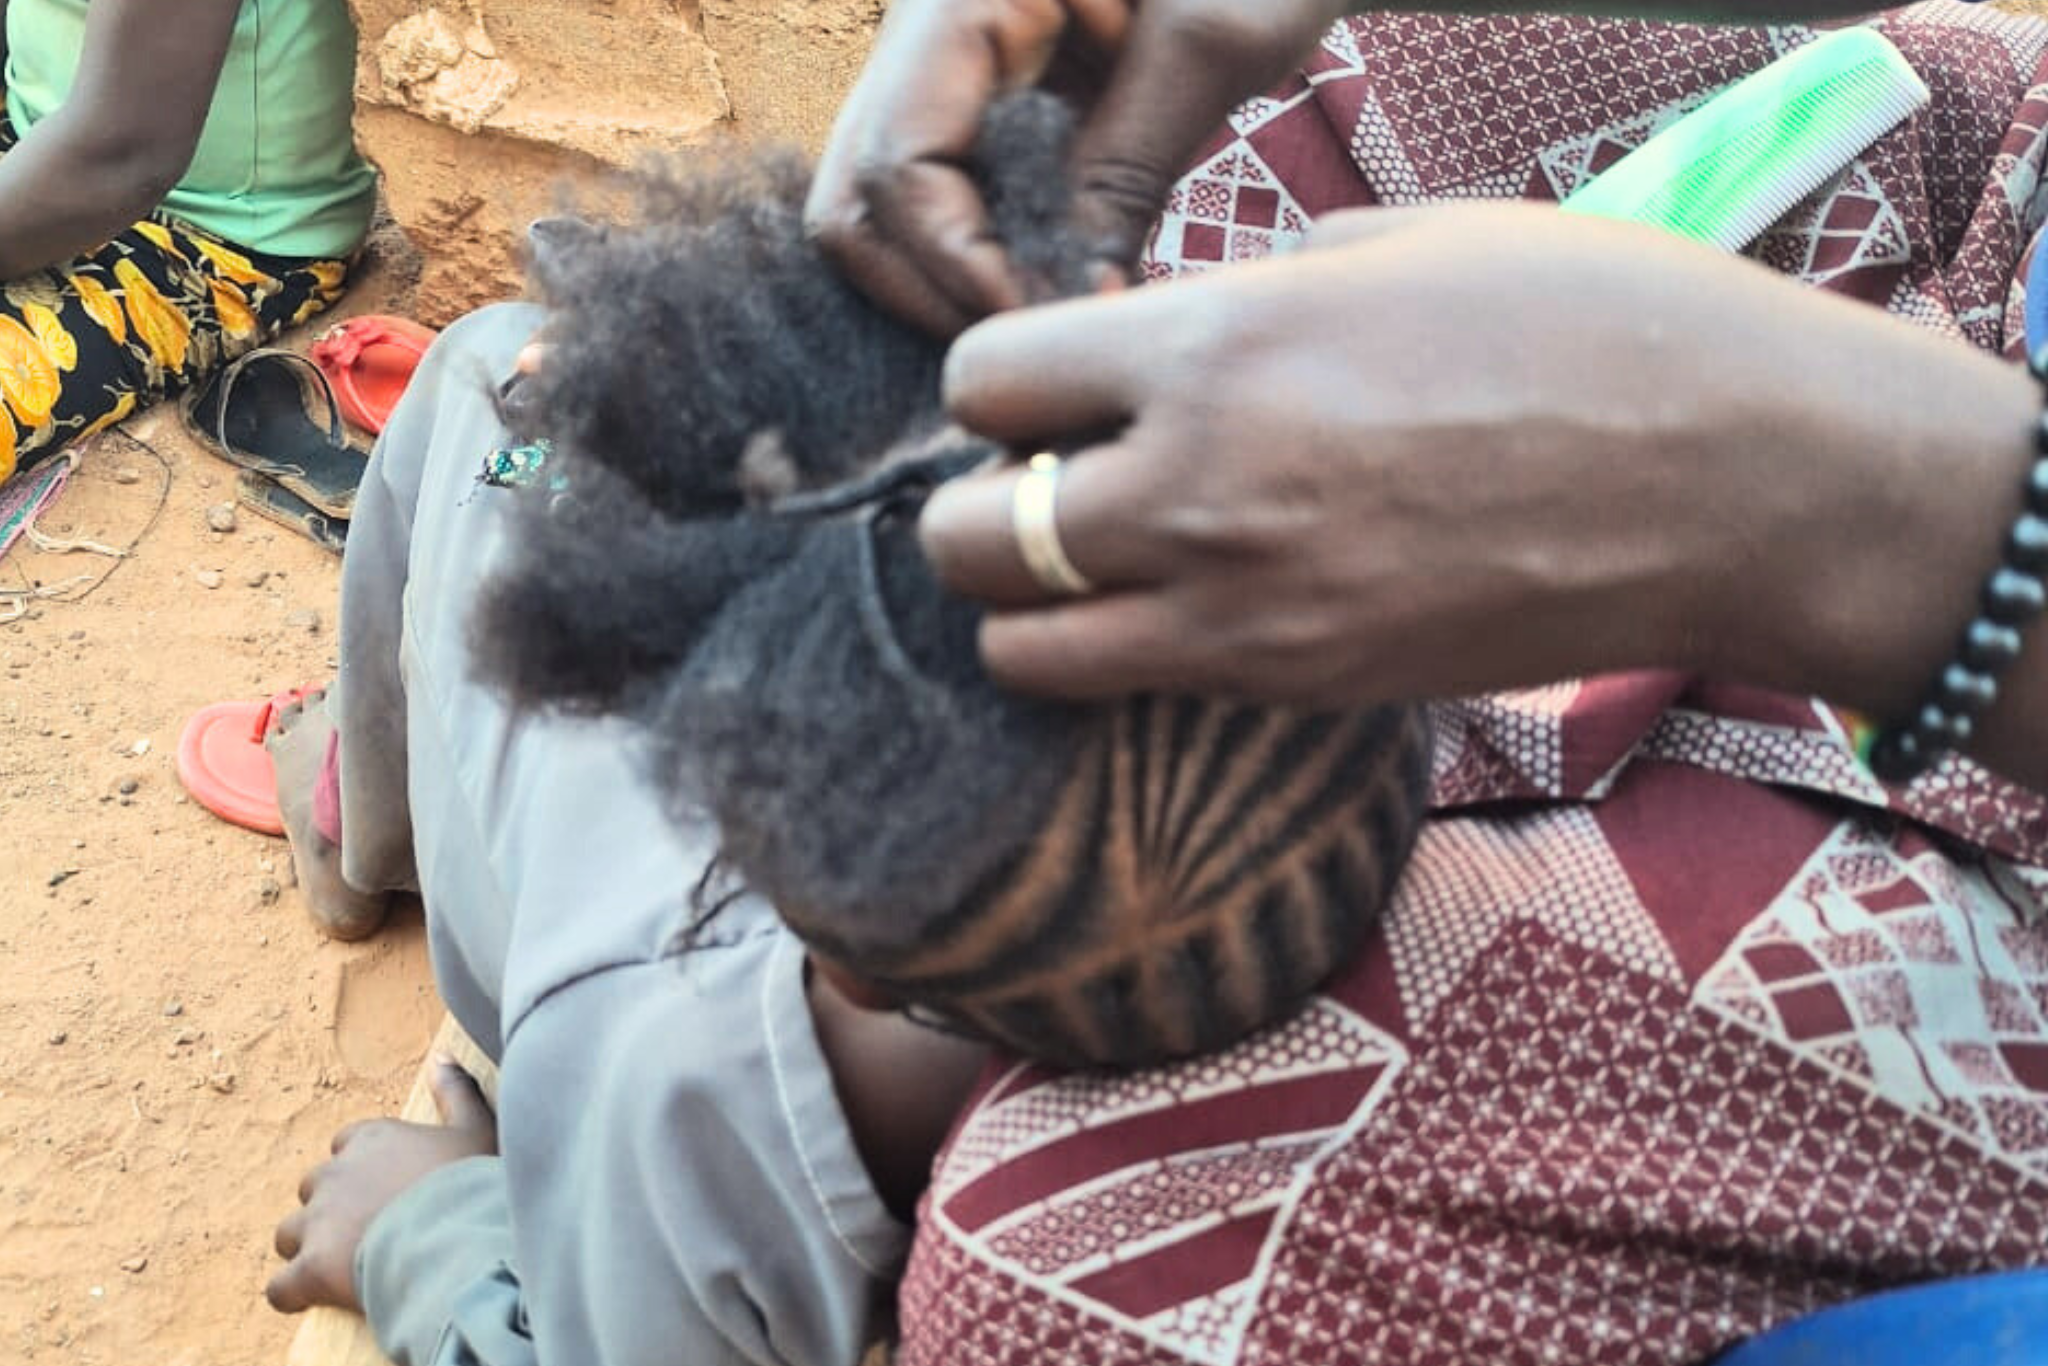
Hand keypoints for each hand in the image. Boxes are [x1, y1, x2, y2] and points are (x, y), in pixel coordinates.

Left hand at [265, 1059, 498, 1314]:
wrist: (456, 1239)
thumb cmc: (469, 1184)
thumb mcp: (477, 1129)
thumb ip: (457, 1091)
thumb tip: (442, 1056)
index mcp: (371, 1138)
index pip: (348, 1145)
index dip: (365, 1169)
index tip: (389, 1189)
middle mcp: (336, 1173)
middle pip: (315, 1187)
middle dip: (333, 1207)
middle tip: (370, 1229)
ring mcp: (318, 1221)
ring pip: (291, 1232)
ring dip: (309, 1246)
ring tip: (343, 1264)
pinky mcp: (310, 1269)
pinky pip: (281, 1286)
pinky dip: (292, 1293)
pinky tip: (313, 1297)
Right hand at [806, 0, 1345, 334]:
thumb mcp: (1209, 44)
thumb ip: (1128, 168)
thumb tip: (1077, 303)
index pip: (898, 163)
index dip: (957, 265)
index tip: (1039, 322)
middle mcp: (920, 38)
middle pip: (856, 205)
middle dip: (933, 295)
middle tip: (1034, 344)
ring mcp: (935, 82)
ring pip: (879, 223)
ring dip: (951, 294)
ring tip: (1048, 325)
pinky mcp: (972, 118)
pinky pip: (935, 215)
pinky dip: (982, 271)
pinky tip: (1051, 296)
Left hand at [919, 202, 2036, 711]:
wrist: (1735, 478)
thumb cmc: (1590, 322)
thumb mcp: (1401, 243)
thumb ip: (1255, 289)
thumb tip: (1187, 327)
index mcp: (1211, 346)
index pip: (980, 380)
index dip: (1000, 386)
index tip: (1049, 390)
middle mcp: (1193, 491)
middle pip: (964, 542)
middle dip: (982, 512)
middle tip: (1053, 490)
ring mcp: (1243, 613)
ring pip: (1023, 653)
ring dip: (1037, 611)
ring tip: (1110, 569)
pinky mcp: (1303, 691)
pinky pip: (1144, 693)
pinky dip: (1133, 661)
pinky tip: (1204, 608)